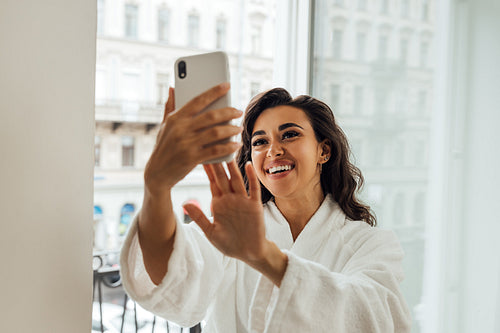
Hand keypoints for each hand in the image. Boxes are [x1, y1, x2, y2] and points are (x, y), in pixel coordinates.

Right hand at [144, 83, 242, 197]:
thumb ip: (169, 106)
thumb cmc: (163, 147)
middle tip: (238, 111)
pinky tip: (236, 145)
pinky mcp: (192, 158)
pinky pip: (216, 150)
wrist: (157, 173)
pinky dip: (228, 147)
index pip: (198, 100)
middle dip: (229, 112)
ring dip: (231, 130)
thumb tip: (172, 88)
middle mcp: (181, 129)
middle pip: (211, 116)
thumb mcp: (164, 126)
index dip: (214, 91)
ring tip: (238, 128)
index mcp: (175, 118)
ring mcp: (186, 144)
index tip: (227, 85)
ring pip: (216, 132)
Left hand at [183, 160, 267, 262]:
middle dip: (217, 162)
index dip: (206, 170)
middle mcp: (230, 198)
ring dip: (232, 166)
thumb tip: (184, 203)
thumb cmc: (229, 244)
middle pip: (222, 177)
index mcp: (218, 203)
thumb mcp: (210, 232)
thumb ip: (198, 217)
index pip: (211, 182)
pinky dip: (251, 177)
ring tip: (228, 150)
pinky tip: (248, 165)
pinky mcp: (254, 205)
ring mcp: (243, 201)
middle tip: (212, 145)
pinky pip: (253, 189)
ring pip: (236, 179)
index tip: (200, 154)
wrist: (249, 253)